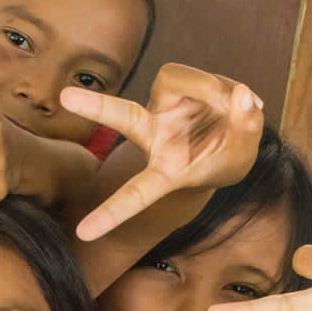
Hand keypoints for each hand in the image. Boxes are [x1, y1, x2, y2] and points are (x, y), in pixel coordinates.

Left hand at [61, 63, 263, 239]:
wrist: (227, 136)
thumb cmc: (225, 157)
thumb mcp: (242, 155)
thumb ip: (246, 128)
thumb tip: (240, 94)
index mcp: (165, 170)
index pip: (136, 193)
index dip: (112, 213)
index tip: (84, 233)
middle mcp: (154, 136)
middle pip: (125, 118)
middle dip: (97, 107)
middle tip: (65, 98)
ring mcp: (159, 108)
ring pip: (180, 82)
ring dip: (215, 90)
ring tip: (242, 106)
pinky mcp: (170, 86)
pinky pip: (198, 77)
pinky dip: (223, 86)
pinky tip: (238, 98)